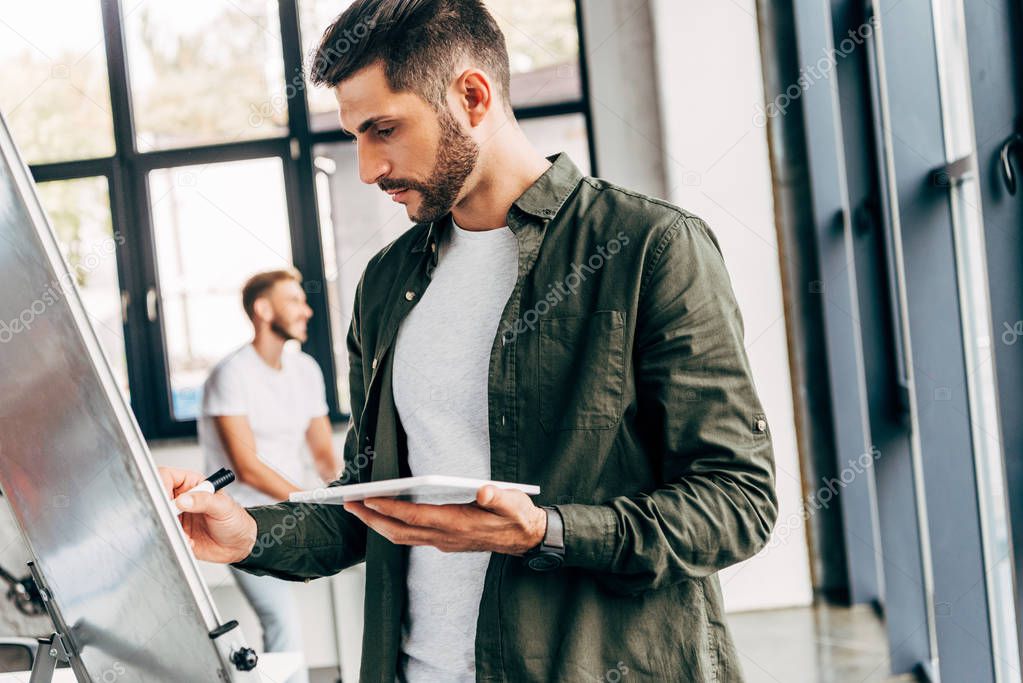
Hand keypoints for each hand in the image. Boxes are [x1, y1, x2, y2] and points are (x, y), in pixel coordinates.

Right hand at [158, 466, 256, 563]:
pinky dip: (175, 539)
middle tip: (171, 519)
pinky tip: (190, 542)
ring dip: (170, 527)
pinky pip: (167, 535)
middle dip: (162, 510)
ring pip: (160, 518)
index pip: (167, 477)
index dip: (161, 486)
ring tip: (187, 534)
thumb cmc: (236, 520)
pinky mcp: (177, 533)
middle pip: (158, 498)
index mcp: (192, 484)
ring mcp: (178, 516)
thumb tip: (183, 500)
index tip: (165, 500)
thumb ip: (204, 501)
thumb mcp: (223, 507)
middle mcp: (182, 498)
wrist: (239, 545)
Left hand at [343, 485, 547, 554]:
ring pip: (401, 537)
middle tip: (348, 504)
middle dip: (371, 519)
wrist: (525, 539)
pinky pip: (410, 538)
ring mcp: (443, 542)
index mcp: (457, 524)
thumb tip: (484, 490)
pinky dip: (391, 527)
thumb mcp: (514, 503)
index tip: (369, 499)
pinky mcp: (443, 541)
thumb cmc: (517, 516)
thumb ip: (498, 497)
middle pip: (399, 532)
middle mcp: (445, 537)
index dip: (391, 509)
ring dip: (377, 524)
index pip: (416, 517)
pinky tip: (383, 515)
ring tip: (357, 508)